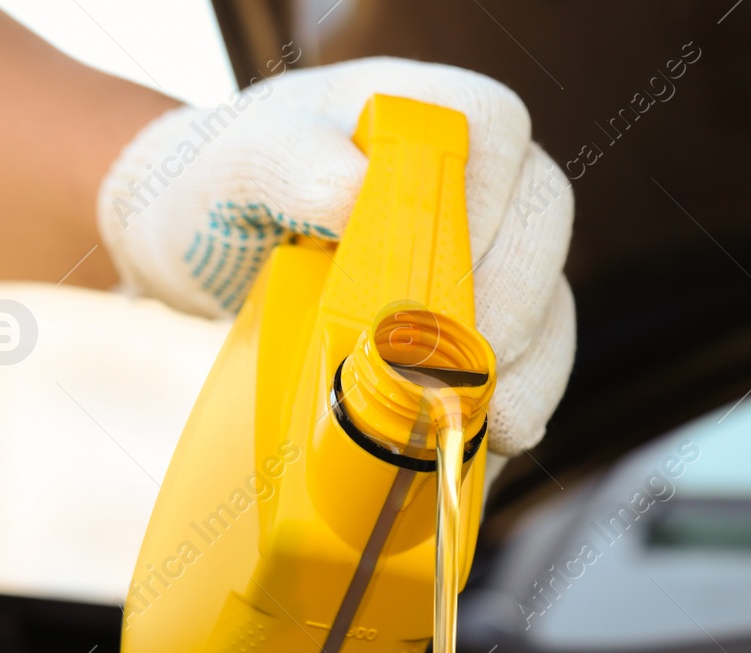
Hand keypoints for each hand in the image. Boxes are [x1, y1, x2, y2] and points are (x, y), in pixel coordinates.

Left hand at [96, 57, 573, 456]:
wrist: (200, 255)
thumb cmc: (218, 191)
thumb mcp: (232, 166)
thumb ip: (288, 161)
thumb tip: (352, 192)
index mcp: (423, 114)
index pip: (496, 128)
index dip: (485, 196)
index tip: (438, 264)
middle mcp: (475, 178)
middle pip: (543, 221)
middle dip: (517, 300)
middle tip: (468, 361)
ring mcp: (489, 254)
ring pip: (550, 298)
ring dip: (529, 364)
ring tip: (488, 417)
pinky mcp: (486, 327)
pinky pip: (533, 360)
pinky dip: (519, 403)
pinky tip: (488, 440)